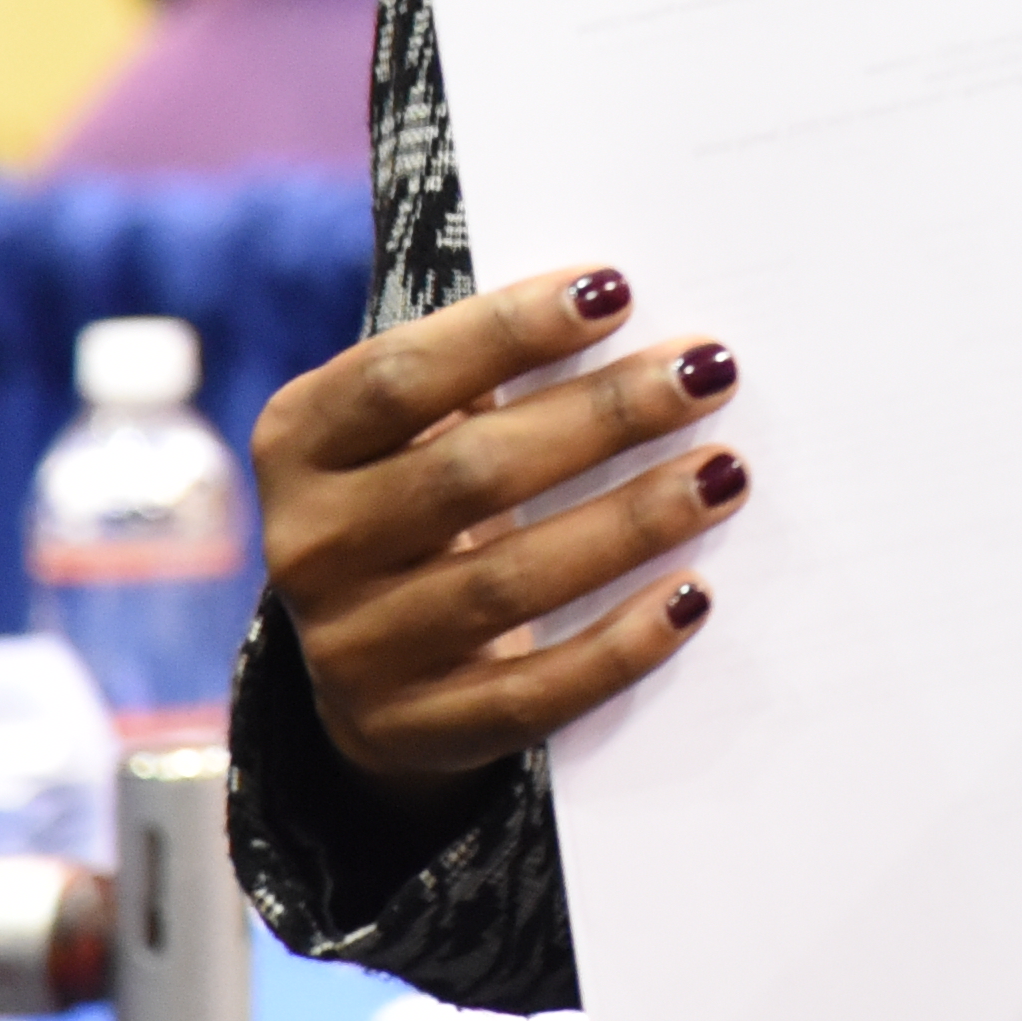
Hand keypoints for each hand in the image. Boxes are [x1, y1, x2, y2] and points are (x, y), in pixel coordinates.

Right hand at [257, 264, 737, 802]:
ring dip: (632, 522)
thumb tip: (625, 305)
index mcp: (297, 444)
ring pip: (509, 582)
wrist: (372, 663)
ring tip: (725, 473)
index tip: (616, 289)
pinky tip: (693, 594)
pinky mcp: (412, 731)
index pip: (400, 376)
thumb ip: (486, 372)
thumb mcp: (418, 428)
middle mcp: (309, 548)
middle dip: (604, 416)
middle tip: (707, 371)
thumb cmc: (426, 494)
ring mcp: (352, 651)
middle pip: (471, 472)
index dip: (508, 330)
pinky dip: (620, 645)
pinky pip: (533, 694)